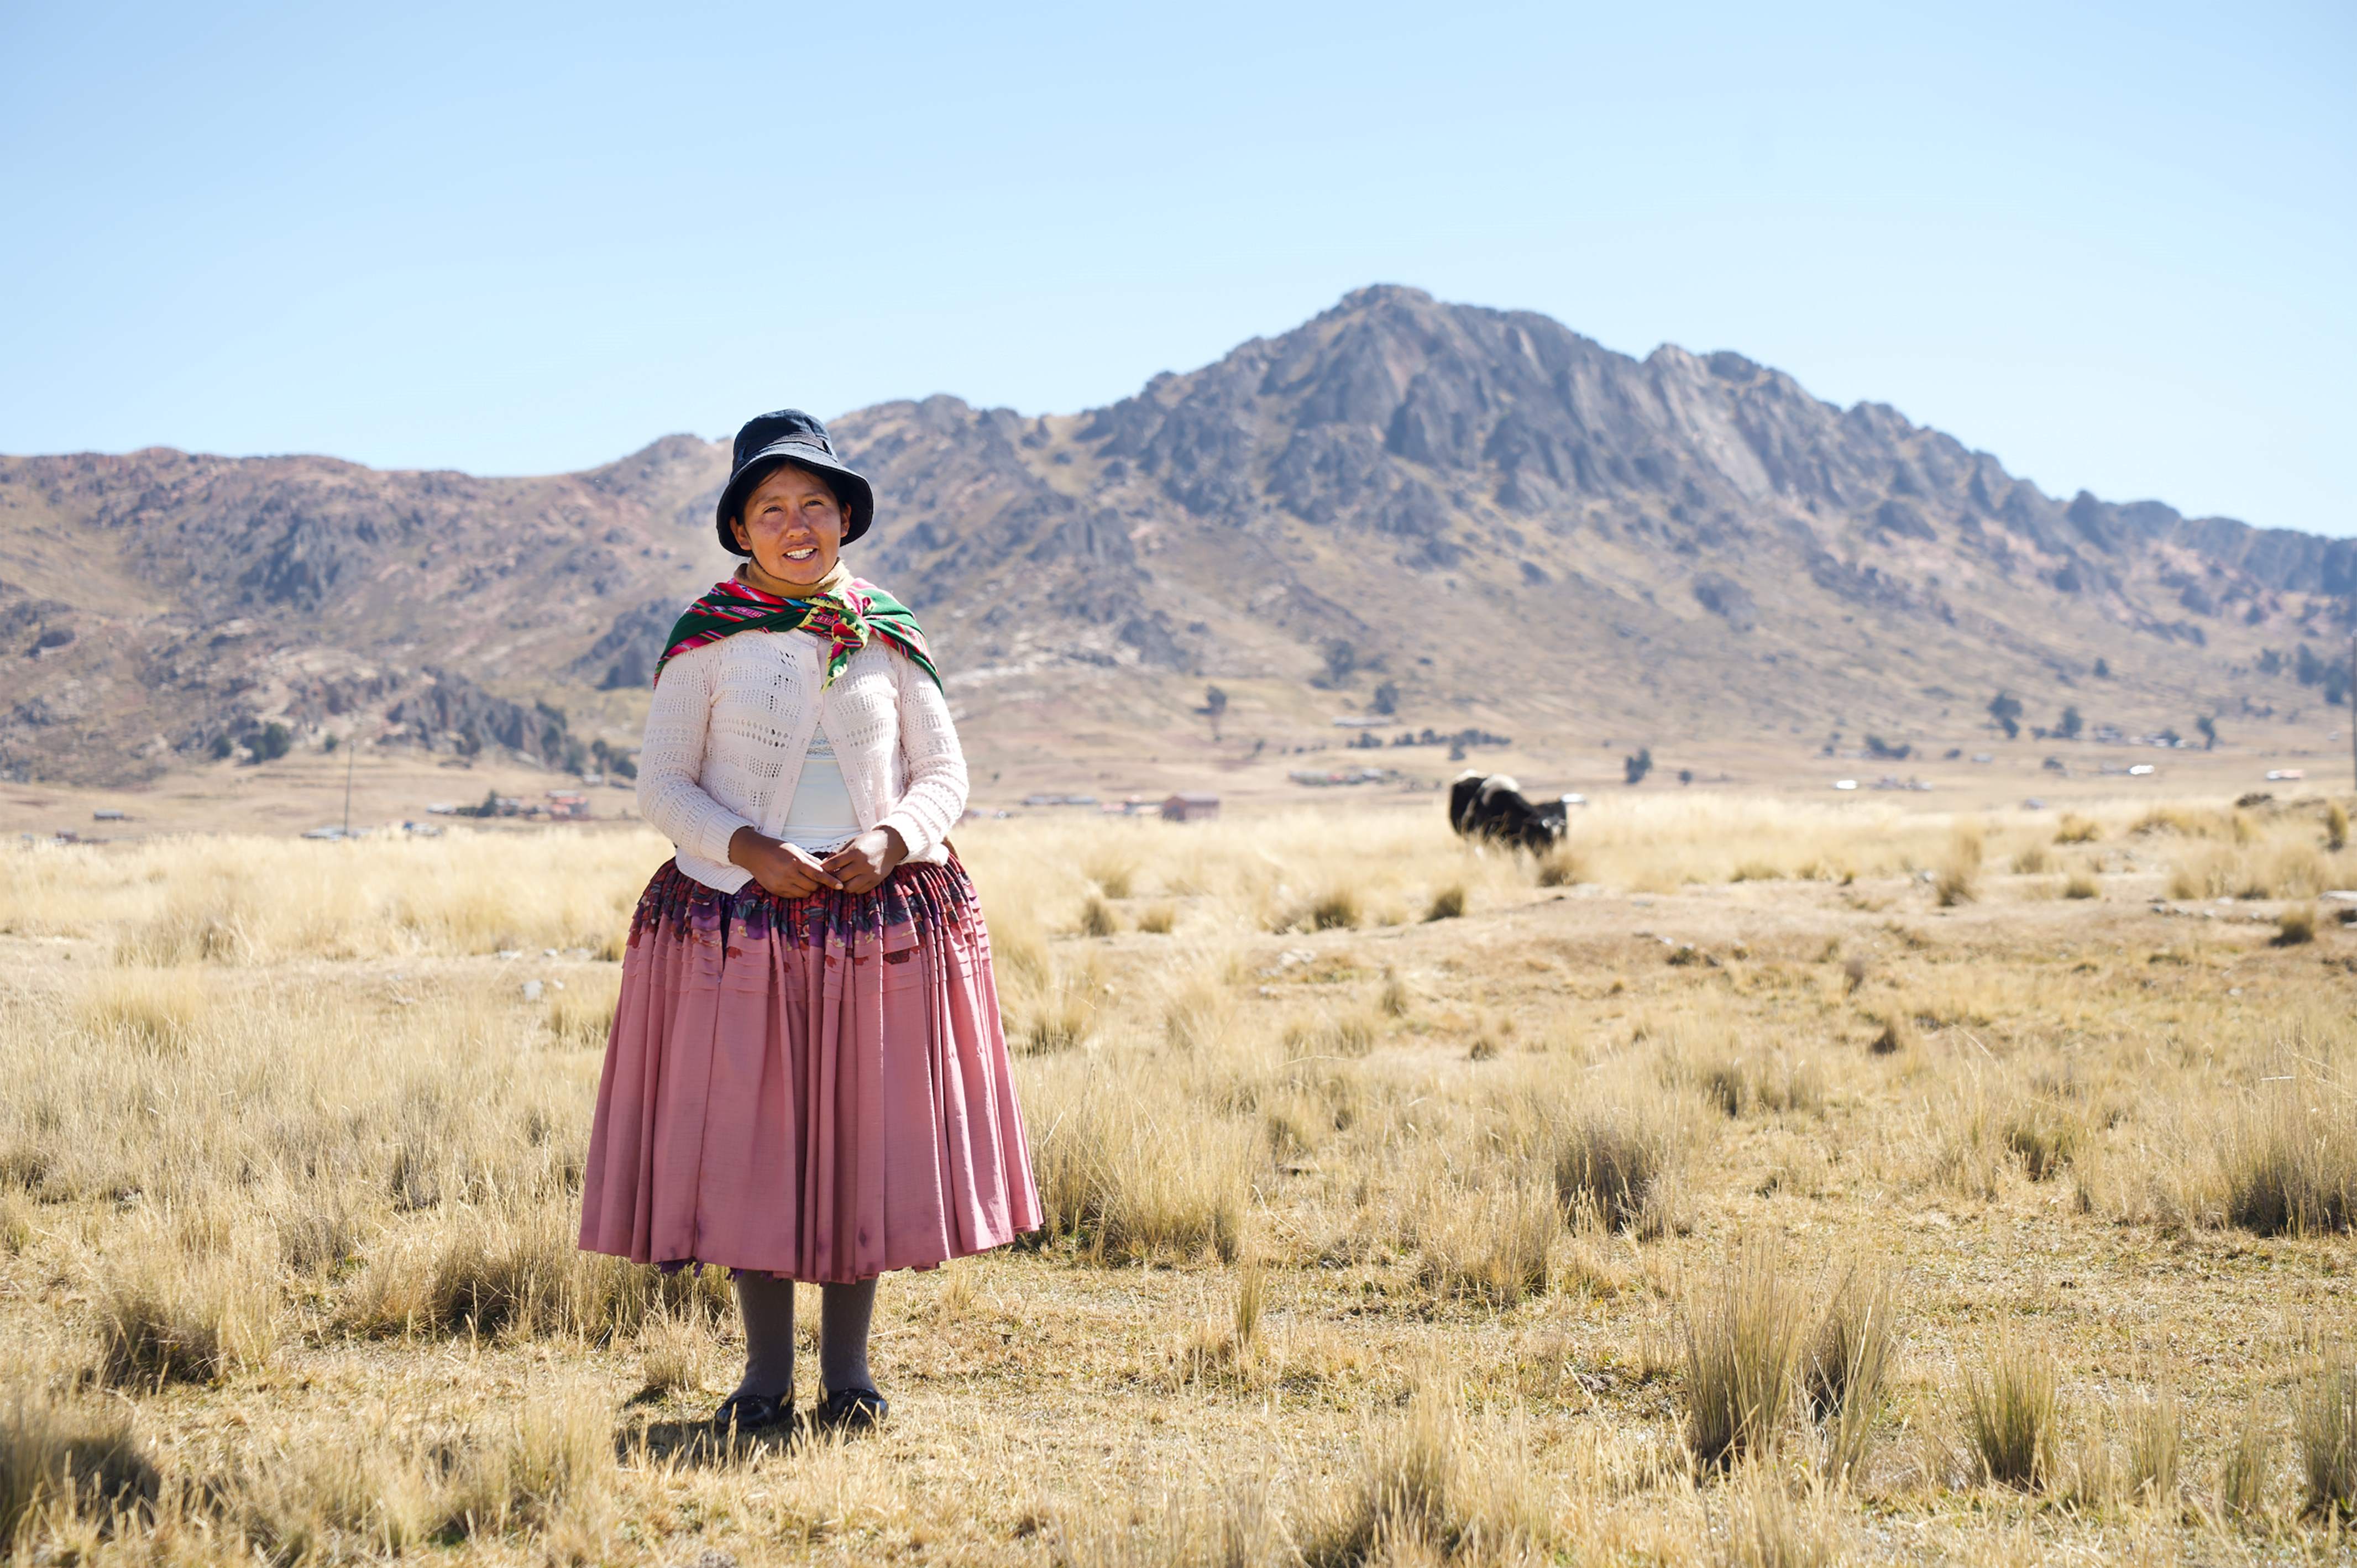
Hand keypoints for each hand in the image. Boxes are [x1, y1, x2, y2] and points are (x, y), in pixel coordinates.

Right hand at [728, 827, 843, 898]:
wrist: (755, 853)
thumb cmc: (777, 849)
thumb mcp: (796, 849)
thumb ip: (811, 860)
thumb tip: (826, 867)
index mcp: (796, 862)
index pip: (818, 875)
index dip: (831, 881)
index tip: (840, 886)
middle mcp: (789, 874)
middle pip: (813, 886)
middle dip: (818, 884)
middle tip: (816, 878)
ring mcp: (782, 884)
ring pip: (804, 893)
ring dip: (808, 889)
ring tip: (803, 879)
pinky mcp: (776, 891)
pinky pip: (793, 896)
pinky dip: (798, 891)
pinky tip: (794, 882)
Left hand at [821, 827, 905, 895]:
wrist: (891, 844)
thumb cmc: (869, 841)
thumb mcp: (852, 842)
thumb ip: (838, 853)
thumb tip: (824, 864)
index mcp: (855, 852)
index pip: (834, 863)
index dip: (824, 868)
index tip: (819, 870)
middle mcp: (863, 864)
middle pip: (840, 877)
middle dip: (832, 878)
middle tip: (828, 877)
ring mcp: (870, 874)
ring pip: (849, 887)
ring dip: (842, 885)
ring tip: (840, 880)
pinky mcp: (876, 881)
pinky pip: (860, 890)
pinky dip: (853, 888)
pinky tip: (851, 881)